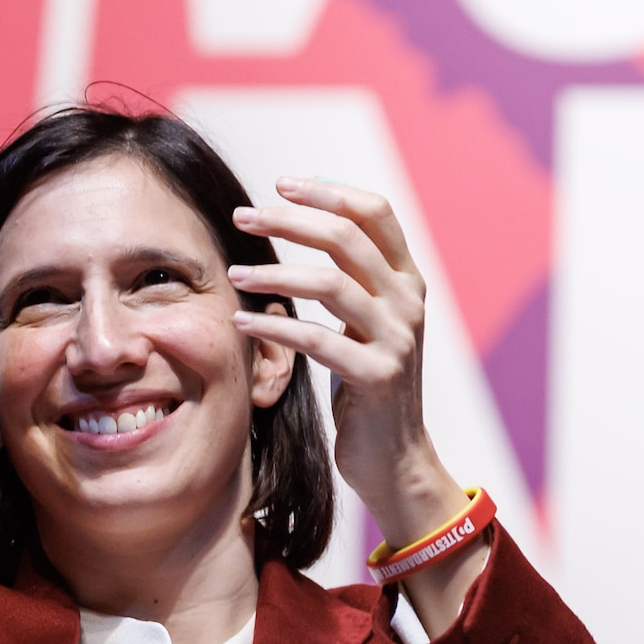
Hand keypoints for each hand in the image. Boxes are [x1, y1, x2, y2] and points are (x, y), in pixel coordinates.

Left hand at [229, 181, 489, 628]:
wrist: (396, 458)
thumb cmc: (369, 385)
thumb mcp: (368, 322)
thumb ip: (352, 278)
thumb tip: (304, 225)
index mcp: (408, 280)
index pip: (376, 212)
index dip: (329, 192)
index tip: (282, 185)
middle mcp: (409, 302)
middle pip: (347, 239)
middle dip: (289, 221)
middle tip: (241, 216)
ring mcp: (397, 339)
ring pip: (332, 283)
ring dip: (275, 273)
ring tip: (234, 273)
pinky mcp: (376, 377)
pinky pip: (319, 340)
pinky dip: (275, 328)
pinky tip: (241, 320)